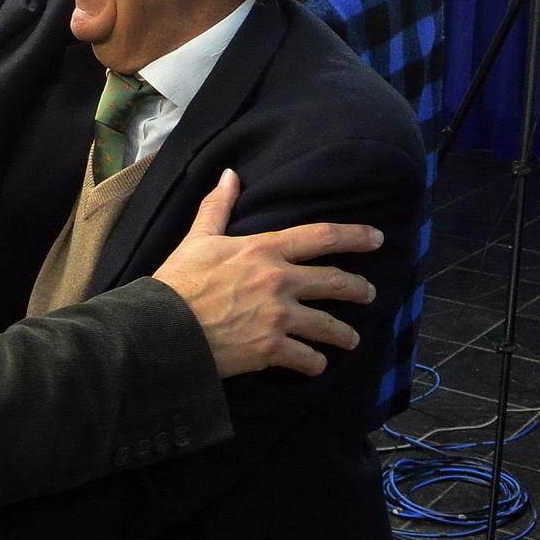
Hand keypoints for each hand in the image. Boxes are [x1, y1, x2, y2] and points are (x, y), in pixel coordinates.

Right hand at [153, 168, 381, 378]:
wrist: (162, 326)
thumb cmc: (178, 280)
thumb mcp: (198, 238)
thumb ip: (218, 207)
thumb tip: (229, 174)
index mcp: (264, 249)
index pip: (321, 237)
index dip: (355, 236)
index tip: (377, 238)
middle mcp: (280, 281)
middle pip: (336, 282)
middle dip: (359, 288)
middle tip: (369, 294)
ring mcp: (279, 317)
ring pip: (329, 326)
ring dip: (344, 334)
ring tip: (350, 339)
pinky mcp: (272, 349)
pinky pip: (308, 359)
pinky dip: (315, 363)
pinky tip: (316, 365)